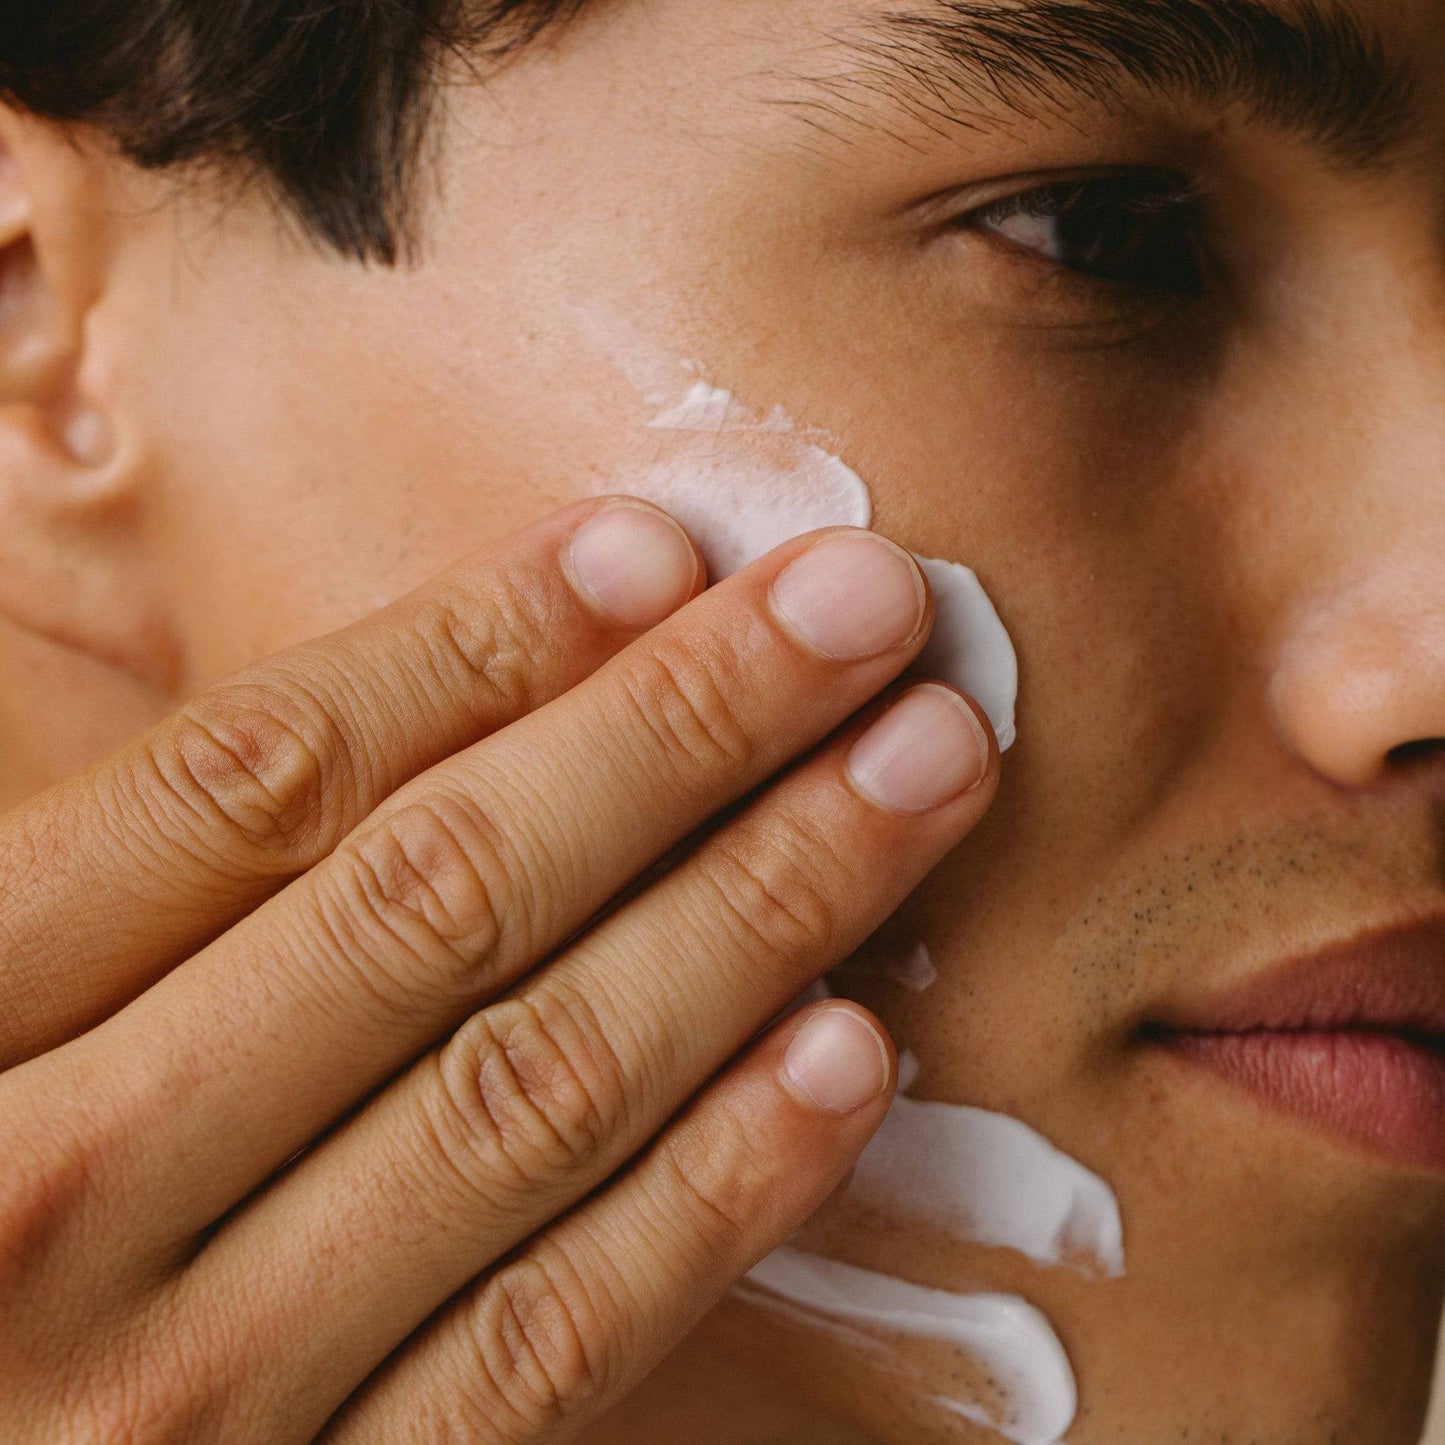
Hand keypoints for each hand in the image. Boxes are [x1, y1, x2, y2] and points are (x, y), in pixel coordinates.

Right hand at [0, 496, 997, 1440]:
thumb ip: (160, 869)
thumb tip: (467, 663)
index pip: (254, 781)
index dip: (472, 646)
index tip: (651, 545)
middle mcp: (54, 1200)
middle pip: (434, 904)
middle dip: (680, 734)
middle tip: (866, 610)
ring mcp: (192, 1390)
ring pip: (534, 1097)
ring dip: (759, 911)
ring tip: (920, 772)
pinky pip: (549, 1343)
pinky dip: (715, 1187)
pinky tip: (851, 1053)